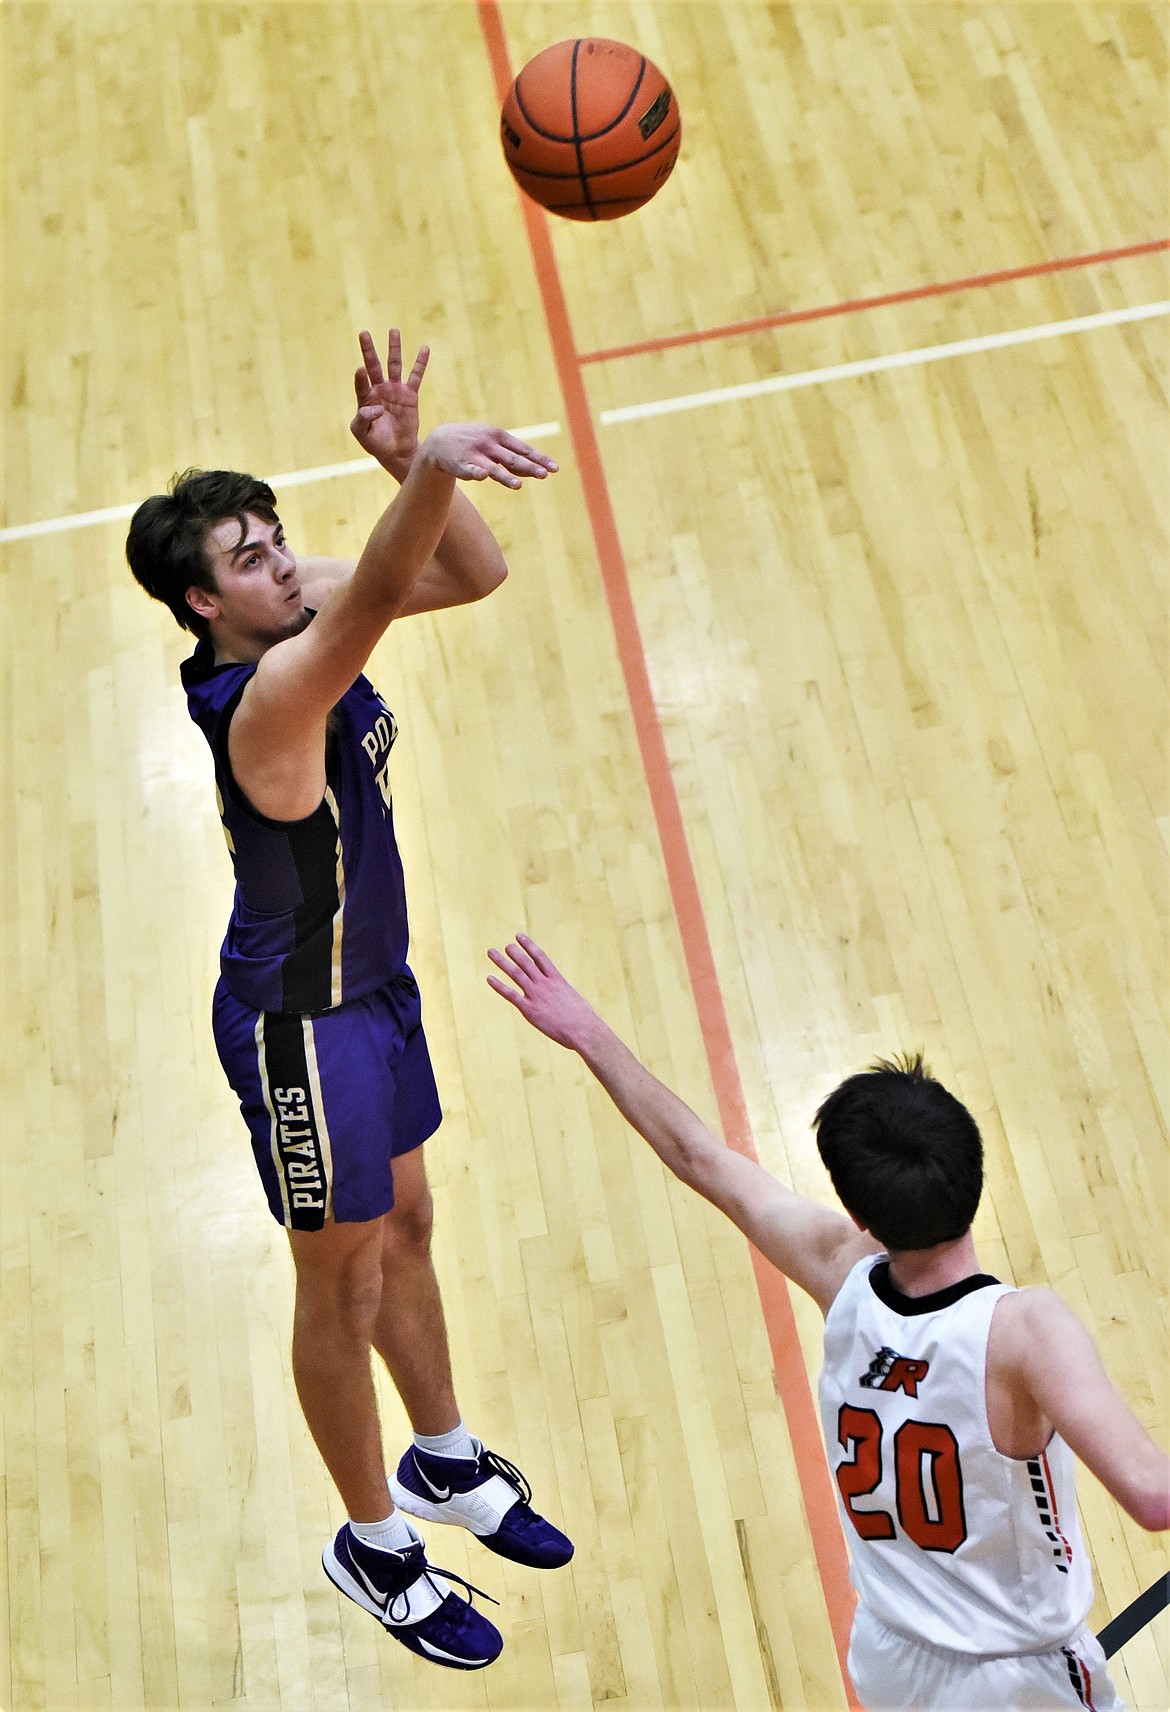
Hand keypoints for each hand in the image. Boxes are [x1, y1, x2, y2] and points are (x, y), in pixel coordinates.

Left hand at [350, 328, 429, 474]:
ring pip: (394, 365)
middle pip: (373, 365)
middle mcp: (379, 389)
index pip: (361, 383)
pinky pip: (416, 376)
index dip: (361, 378)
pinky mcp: (410, 395)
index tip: (361, 371)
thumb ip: (363, 419)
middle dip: (368, 349)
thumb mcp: (362, 434)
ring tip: (393, 330)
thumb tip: (373, 407)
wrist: (397, 452)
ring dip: (393, 348)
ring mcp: (395, 390)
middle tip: (363, 333)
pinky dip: (420, 363)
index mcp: (365, 398)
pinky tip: (425, 348)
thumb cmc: (376, 443)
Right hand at [421, 424, 558, 490]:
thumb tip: (538, 469)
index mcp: (500, 436)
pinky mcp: (461, 465)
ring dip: (505, 476)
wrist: (441, 440)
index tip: (554, 469)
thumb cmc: (475, 443)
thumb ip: (514, 458)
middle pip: (513, 458)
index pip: (523, 449)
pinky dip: (476, 473)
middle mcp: (489, 444)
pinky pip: (470, 471)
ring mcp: (475, 455)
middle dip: (529, 467)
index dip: (539, 459)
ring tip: (517, 485)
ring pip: (493, 467)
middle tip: (544, 475)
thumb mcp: (495, 444)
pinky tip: (483, 476)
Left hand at [487, 934, 595, 1046]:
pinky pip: (510, 994)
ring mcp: (536, 995)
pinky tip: (489, 978)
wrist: (582, 1030)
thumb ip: (565, 995)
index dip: (529, 945)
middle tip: (506, 945)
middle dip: (514, 952)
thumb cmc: (584, 1018)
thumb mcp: (575, 1000)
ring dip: (502, 962)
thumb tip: (565, 996)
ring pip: (515, 973)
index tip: (519, 936)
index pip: (540, 957)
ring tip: (491, 952)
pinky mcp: (529, 1009)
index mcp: (557, 979)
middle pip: (526, 962)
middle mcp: (545, 983)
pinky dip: (499, 986)